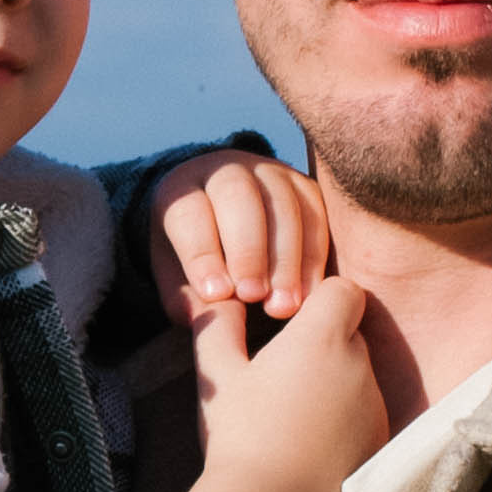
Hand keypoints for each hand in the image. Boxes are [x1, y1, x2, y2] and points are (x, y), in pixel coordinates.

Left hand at [147, 150, 330, 325]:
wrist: (223, 230)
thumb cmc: (196, 263)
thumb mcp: (176, 280)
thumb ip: (186, 299)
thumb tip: (209, 320)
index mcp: (179, 188)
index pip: (188, 214)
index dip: (203, 254)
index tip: (217, 295)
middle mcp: (224, 171)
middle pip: (238, 197)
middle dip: (248, 250)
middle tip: (253, 296)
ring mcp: (268, 174)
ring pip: (283, 205)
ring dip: (286, 259)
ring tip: (284, 305)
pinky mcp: (303, 187)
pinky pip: (315, 215)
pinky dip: (314, 257)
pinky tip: (311, 294)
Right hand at [184, 276, 388, 491]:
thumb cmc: (240, 437)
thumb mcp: (217, 376)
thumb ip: (218, 325)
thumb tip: (220, 299)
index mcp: (320, 338)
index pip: (343, 290)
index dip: (319, 298)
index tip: (290, 319)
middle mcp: (357, 364)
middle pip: (349, 332)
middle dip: (322, 341)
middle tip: (281, 370)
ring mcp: (374, 403)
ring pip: (357, 373)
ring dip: (332, 381)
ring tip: (291, 413)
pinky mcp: (380, 438)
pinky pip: (364, 410)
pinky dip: (343, 416)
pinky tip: (308, 441)